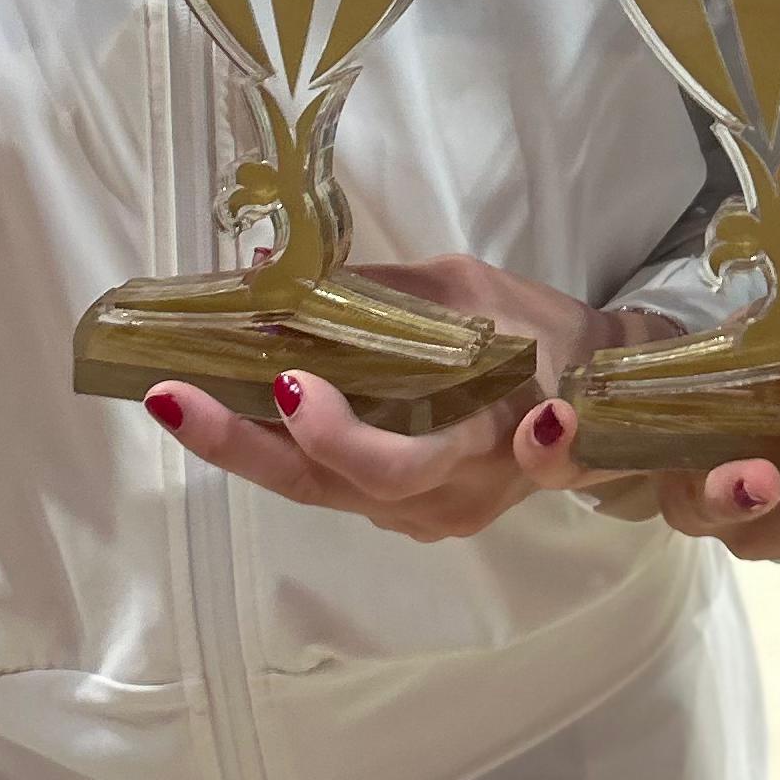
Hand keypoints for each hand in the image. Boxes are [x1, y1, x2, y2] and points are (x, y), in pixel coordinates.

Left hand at [144, 260, 662, 544]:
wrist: (607, 396)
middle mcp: (449, 496)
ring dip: (244, 445)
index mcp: (482, 440)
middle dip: (242, 443)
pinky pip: (333, 487)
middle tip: (171, 394)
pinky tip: (235, 406)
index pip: (404, 460)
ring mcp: (428, 517)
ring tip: (176, 393)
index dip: (342, 436)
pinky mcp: (412, 516)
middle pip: (333, 487)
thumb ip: (385, 290)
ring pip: (319, 492)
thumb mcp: (474, 290)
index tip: (289, 383)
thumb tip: (277, 263)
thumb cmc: (541, 334)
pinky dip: (280, 447)